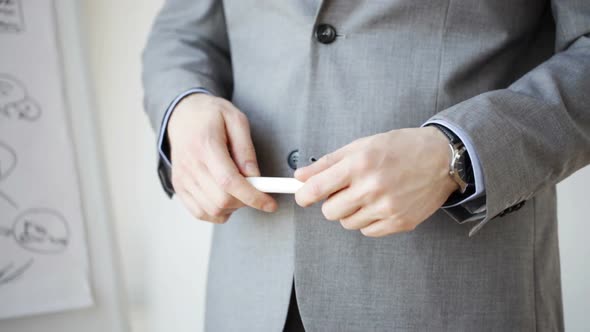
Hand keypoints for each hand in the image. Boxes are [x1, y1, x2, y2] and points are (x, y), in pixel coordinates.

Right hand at [167, 93, 276, 222]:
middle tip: (253, 188)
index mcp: (206, 145)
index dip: (252, 197)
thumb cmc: (211, 115)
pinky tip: (224, 197)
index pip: (229, 181)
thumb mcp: (236, 119)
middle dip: (245, 201)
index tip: (270, 204)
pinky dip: (217, 212)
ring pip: (212, 210)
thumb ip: (246, 149)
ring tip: (237, 189)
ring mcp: (182, 178)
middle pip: (221, 200)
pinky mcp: (179, 187)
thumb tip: (255, 176)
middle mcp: (190, 165)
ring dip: (232, 208)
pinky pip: (200, 213)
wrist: (182, 115)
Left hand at [294, 127, 458, 236]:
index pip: (316, 189)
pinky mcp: (400, 223)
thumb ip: (327, 162)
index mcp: (359, 164)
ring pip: (347, 223)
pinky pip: (367, 231)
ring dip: (351, 212)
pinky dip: (368, 221)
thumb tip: (300, 177)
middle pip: (329, 212)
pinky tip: (380, 205)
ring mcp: (387, 208)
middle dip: (332, 202)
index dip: (304, 196)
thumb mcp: (361, 145)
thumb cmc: (400, 148)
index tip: (304, 196)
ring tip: (368, 195)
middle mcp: (371, 187)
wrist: (441, 158)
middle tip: (346, 190)